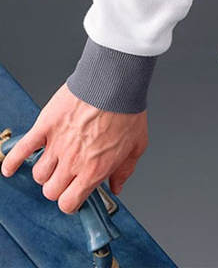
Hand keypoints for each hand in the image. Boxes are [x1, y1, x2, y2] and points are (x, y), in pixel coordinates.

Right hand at [0, 82, 148, 213]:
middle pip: (51, 191)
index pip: (69, 202)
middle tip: (66, 176)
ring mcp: (57, 146)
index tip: (74, 196)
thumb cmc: (127, 110)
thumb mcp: (137, 145)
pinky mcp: (46, 128)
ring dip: (46, 172)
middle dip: (58, 186)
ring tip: (54, 162)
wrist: (117, 83)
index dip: (71, 202)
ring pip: (39, 174)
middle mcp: (73, 162)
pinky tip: (11, 168)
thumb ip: (125, 170)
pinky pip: (21, 151)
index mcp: (94, 170)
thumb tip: (116, 187)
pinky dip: (13, 162)